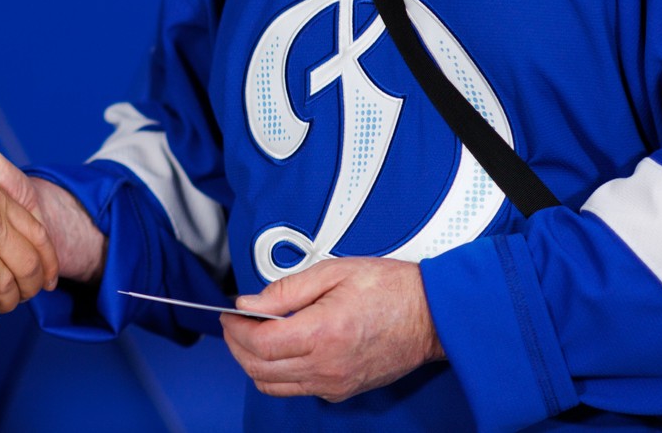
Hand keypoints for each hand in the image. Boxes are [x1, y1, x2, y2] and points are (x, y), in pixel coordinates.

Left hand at [219, 257, 442, 401]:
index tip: (230, 313)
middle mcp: (326, 366)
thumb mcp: (332, 271)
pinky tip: (282, 348)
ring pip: (273, 385)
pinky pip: (297, 389)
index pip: (259, 343)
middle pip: (259, 368)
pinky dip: (278, 372)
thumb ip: (285, 289)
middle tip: (235, 323)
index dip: (235, 328)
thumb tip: (250, 303)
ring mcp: (334, 383)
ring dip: (254, 362)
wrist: (431, 316)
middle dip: (237, 345)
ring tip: (254, 335)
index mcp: (322, 333)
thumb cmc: (390, 289)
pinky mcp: (342, 390)